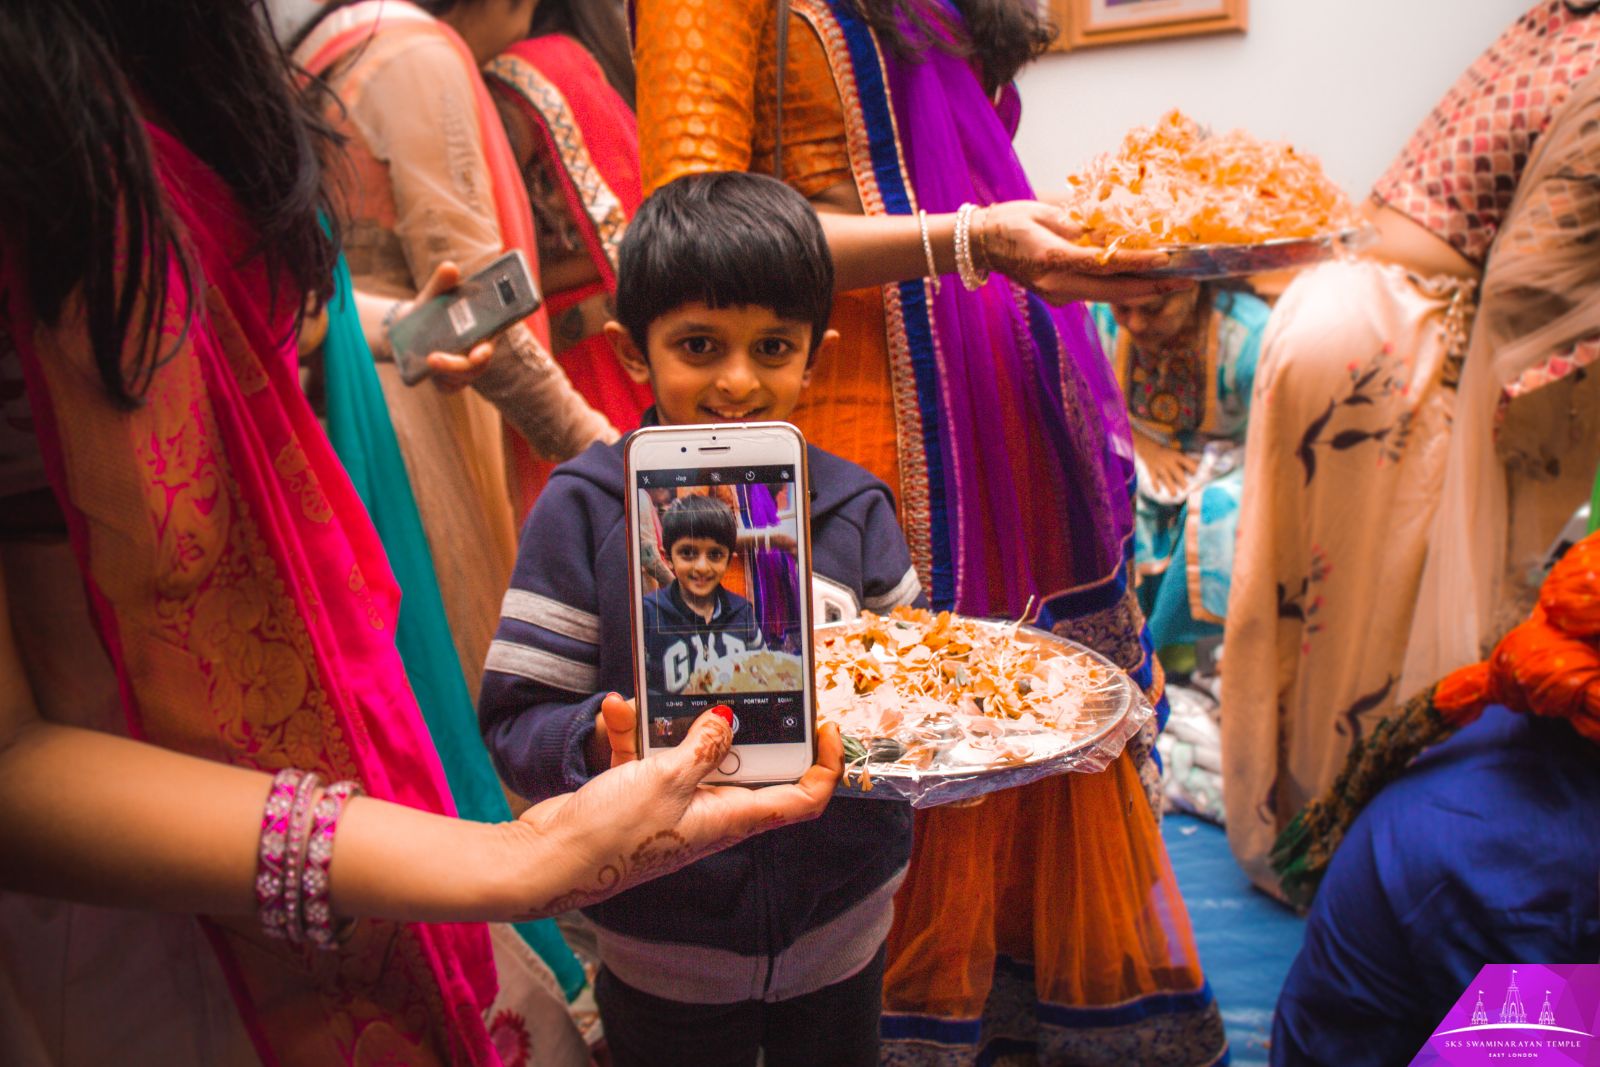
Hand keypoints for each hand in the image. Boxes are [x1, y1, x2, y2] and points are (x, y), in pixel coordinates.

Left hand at [382, 262, 495, 392]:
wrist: (412, 329)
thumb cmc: (431, 309)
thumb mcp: (433, 295)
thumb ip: (442, 283)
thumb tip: (449, 267)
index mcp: (484, 329)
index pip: (492, 341)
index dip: (487, 349)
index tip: (478, 352)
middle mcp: (480, 350)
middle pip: (477, 365)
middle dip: (455, 365)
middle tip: (432, 359)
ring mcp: (468, 367)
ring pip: (464, 378)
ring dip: (446, 373)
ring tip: (427, 361)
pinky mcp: (454, 380)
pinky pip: (450, 388)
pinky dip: (439, 383)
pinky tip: (427, 374)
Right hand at [515, 699, 842, 914]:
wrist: (549, 861)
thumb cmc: (614, 835)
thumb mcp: (666, 780)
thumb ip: (702, 746)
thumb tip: (729, 720)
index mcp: (730, 819)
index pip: (800, 799)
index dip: (823, 767)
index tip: (825, 727)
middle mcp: (708, 813)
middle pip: (747, 765)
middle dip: (740, 723)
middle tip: (740, 683)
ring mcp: (673, 804)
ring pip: (690, 751)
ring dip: (674, 721)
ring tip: (661, 691)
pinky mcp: (638, 794)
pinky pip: (647, 753)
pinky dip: (634, 731)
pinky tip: (617, 710)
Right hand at [976, 201, 1194, 304]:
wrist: (980, 245)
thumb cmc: (1011, 220)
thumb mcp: (1045, 212)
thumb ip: (1080, 225)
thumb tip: (1114, 232)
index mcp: (1053, 259)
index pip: (1106, 263)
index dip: (1139, 262)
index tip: (1168, 258)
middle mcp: (1058, 284)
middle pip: (1114, 290)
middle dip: (1153, 287)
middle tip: (1187, 281)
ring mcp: (1058, 294)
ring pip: (1107, 295)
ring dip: (1141, 289)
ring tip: (1172, 281)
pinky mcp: (1058, 296)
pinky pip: (1095, 292)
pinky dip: (1119, 286)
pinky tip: (1140, 278)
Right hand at [1133, 434, 1197, 497]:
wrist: (1149, 449)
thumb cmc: (1168, 454)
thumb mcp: (1178, 454)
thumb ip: (1188, 461)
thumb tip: (1202, 465)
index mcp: (1178, 457)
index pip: (1187, 462)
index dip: (1193, 468)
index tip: (1197, 476)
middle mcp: (1169, 462)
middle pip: (1177, 471)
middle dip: (1181, 480)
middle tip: (1186, 488)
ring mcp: (1160, 466)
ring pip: (1166, 477)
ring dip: (1170, 486)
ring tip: (1174, 494)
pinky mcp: (1151, 470)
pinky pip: (1153, 478)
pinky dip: (1155, 485)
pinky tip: (1158, 491)